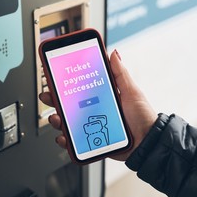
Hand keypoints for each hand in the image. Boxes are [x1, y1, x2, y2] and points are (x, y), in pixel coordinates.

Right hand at [39, 50, 156, 160]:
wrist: (148, 143)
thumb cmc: (142, 117)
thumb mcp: (132, 91)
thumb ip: (120, 74)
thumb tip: (114, 53)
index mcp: (101, 97)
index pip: (79, 87)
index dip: (65, 81)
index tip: (55, 74)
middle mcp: (93, 111)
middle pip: (68, 104)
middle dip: (54, 99)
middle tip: (48, 95)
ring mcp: (90, 126)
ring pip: (67, 122)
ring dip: (56, 119)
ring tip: (56, 118)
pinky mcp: (90, 142)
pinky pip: (74, 141)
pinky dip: (65, 140)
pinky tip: (63, 137)